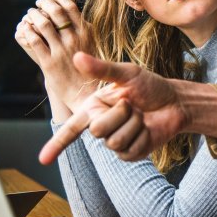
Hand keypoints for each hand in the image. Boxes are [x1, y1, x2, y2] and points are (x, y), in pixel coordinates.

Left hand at [14, 0, 96, 109]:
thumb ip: (75, 15)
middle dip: (44, 3)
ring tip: (30, 13)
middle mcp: (75, 40)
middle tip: (38, 2)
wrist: (85, 92)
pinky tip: (25, 27)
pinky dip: (28, 30)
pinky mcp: (49, 63)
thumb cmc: (86, 62)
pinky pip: (35, 41)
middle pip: (56, 12)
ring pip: (43, 25)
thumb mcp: (87, 37)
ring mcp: (62, 52)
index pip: (70, 6)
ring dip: (33, 15)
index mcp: (87, 33)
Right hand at [39, 52, 216, 163]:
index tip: (42, 160)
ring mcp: (115, 141)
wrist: (175, 102)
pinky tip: (147, 129)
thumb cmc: (150, 86)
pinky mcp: (130, 153)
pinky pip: (129, 150)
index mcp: (94, 107)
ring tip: (141, 115)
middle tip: (132, 104)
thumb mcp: (128, 73)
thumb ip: (102, 69)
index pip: (71, 128)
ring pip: (114, 141)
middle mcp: (101, 125)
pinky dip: (141, 136)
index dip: (56, 144)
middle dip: (120, 114)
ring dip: (133, 124)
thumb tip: (77, 57)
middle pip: (97, 130)